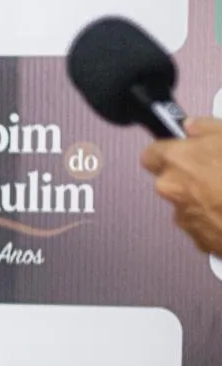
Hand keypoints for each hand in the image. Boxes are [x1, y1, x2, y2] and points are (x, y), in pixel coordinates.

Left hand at [140, 117, 221, 255]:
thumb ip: (209, 127)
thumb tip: (192, 126)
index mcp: (178, 159)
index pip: (151, 154)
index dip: (168, 151)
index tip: (184, 150)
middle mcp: (172, 189)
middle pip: (170, 180)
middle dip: (190, 175)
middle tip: (218, 170)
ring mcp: (184, 216)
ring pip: (187, 202)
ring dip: (203, 197)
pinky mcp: (199, 239)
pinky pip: (202, 223)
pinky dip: (214, 217)